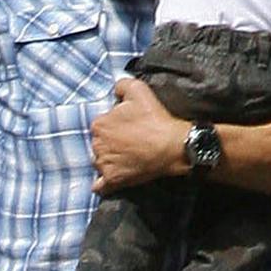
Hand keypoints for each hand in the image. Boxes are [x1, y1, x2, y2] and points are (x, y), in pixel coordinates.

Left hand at [91, 75, 189, 192]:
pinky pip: (100, 185)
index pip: (100, 124)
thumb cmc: (155, 119)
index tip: (127, 126)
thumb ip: (121, 85)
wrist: (172, 146)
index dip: (113, 124)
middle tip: (129, 141)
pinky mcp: (113, 180)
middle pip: (99, 143)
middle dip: (110, 142)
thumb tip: (115, 90)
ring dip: (107, 160)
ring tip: (126, 158)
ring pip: (99, 162)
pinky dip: (102, 183)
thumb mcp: (138, 89)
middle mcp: (97, 145)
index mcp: (99, 124)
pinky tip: (109, 178)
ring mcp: (104, 164)